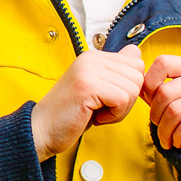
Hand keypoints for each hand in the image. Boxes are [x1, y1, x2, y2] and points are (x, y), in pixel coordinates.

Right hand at [30, 45, 144, 159]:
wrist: (42, 130)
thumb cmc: (71, 114)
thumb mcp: (98, 88)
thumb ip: (116, 69)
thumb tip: (136, 51)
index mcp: (93, 56)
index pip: (136, 63)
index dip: (129, 88)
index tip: (106, 99)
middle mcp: (91, 58)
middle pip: (137, 76)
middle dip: (126, 100)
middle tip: (101, 108)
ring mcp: (88, 70)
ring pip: (132, 89)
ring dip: (119, 110)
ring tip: (96, 112)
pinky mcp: (88, 85)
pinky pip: (122, 99)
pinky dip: (113, 115)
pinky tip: (95, 116)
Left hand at [141, 54, 180, 152]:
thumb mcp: (169, 95)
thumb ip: (151, 85)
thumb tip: (132, 78)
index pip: (163, 62)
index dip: (149, 83)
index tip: (148, 99)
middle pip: (166, 92)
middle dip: (154, 113)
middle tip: (155, 124)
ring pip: (176, 111)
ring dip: (164, 130)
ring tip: (164, 138)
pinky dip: (177, 137)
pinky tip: (177, 142)